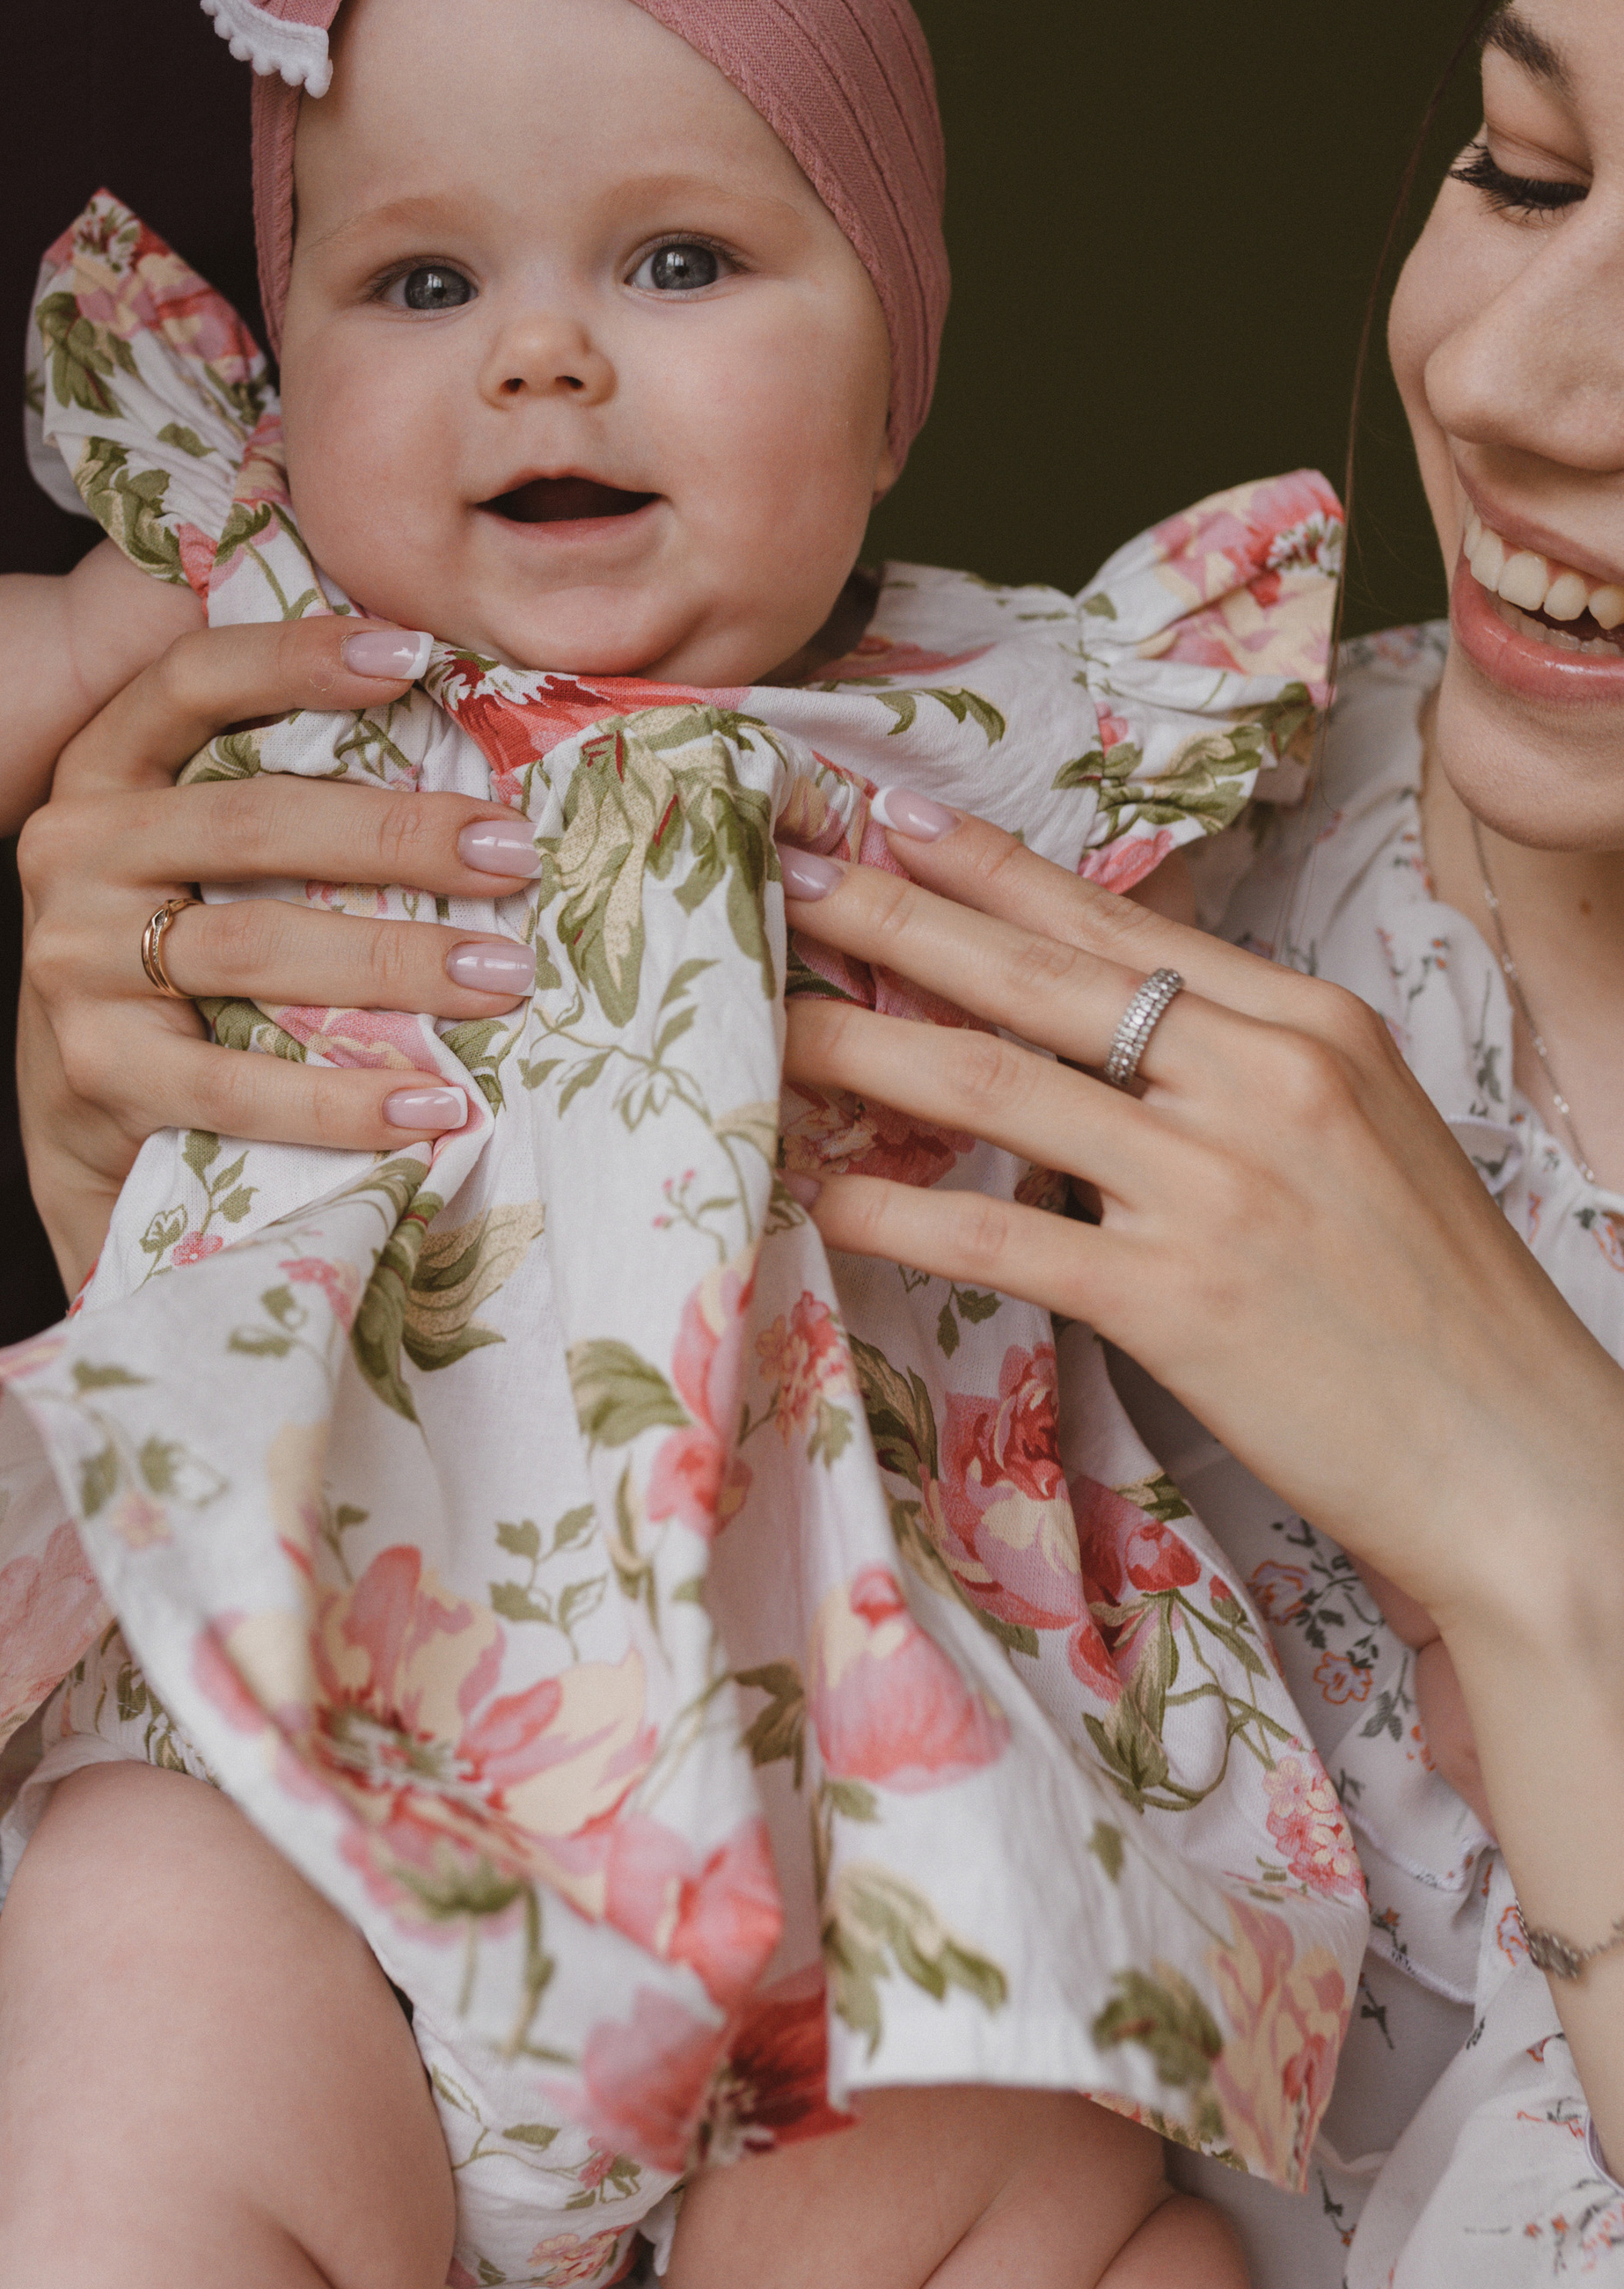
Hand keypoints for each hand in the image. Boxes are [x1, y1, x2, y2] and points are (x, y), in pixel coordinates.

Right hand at [16, 620, 537, 1288]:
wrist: (81, 1117)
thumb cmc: (175, 956)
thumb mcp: (193, 855)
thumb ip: (274, 788)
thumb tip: (457, 736)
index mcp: (102, 770)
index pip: (191, 681)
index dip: (296, 657)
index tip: (416, 652)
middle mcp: (72, 852)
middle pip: (251, 822)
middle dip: (399, 835)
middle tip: (515, 853)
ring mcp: (73, 963)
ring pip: (253, 947)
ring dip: (396, 962)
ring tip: (504, 976)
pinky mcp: (97, 1072)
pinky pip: (237, 1085)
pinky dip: (343, 1102)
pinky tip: (434, 1106)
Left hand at [775, 800, 1623, 2143]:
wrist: (1524, 1463)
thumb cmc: (1437, 1309)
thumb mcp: (1365, 1139)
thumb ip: (1243, 1069)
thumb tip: (1115, 1022)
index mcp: (1313, 1029)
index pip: (1123, 930)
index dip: (995, 874)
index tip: (898, 825)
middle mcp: (1262, 1080)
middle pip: (1039, 977)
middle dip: (898, 921)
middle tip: (787, 878)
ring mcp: (1218, 1184)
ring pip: (997, 1087)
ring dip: (864, 1047)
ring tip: (764, 1018)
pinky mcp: (1180, 1297)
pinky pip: (1002, 1237)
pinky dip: (902, 1215)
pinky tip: (824, 1197)